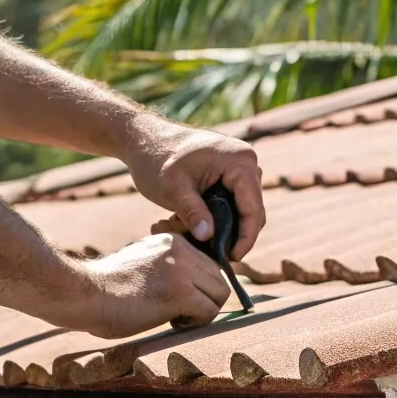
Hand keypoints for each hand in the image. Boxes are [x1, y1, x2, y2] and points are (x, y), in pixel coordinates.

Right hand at [43, 234, 230, 338]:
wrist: (84, 293)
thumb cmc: (105, 286)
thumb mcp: (141, 263)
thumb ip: (165, 266)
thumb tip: (190, 286)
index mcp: (171, 241)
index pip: (208, 263)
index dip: (199, 286)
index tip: (180, 300)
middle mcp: (180, 249)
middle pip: (218, 278)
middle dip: (204, 299)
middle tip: (179, 312)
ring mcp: (182, 269)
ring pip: (219, 293)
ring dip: (202, 311)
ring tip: (175, 318)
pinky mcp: (181, 292)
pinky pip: (209, 311)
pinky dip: (196, 323)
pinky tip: (173, 322)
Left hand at [123, 118, 266, 260]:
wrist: (143, 138)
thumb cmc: (156, 157)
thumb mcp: (172, 188)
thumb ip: (191, 211)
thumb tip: (207, 237)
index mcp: (240, 161)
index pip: (253, 207)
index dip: (246, 237)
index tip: (231, 259)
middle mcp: (246, 163)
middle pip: (250, 211)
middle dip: (230, 234)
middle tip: (206, 253)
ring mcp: (238, 168)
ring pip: (239, 209)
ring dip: (218, 226)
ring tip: (189, 234)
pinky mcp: (228, 175)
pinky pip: (229, 203)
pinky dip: (211, 216)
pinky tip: (186, 223)